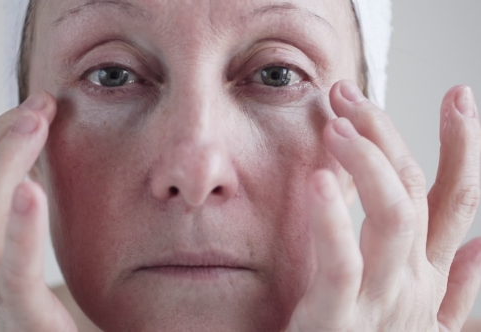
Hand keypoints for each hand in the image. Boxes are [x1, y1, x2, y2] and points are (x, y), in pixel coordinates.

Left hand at [287, 81, 480, 330]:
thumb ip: (456, 290)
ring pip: (393, 218)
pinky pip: (342, 263)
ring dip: (371, 163)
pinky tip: (320, 179)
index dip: (463, 146)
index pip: (456, 200)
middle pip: (418, 193)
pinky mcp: (334, 321)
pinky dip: (333, 220)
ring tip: (340, 121)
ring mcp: (379, 303)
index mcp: (428, 279)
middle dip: (391, 134)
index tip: (458, 95)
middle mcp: (412, 285)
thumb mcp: (424, 326)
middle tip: (351, 92)